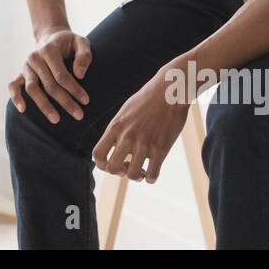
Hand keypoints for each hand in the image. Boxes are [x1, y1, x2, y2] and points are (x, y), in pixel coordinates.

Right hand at [8, 26, 91, 122]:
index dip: (74, 89)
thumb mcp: (81, 42)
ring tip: (56, 120)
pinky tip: (23, 110)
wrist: (50, 38)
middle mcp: (34, 57)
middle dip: (65, 101)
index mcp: (49, 50)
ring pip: (32, 89)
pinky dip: (16, 98)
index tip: (86, 101)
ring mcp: (26, 66)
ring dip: (44, 106)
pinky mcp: (20, 73)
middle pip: (49, 85)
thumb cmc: (68, 43)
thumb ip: (84, 55)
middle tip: (79, 115)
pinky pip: (13, 86)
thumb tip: (79, 75)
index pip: (61, 75)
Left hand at [92, 66, 189, 182]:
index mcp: (116, 127)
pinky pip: (152, 174)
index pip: (98, 154)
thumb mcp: (126, 111)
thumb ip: (118, 129)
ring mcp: (144, 143)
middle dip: (119, 172)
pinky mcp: (161, 147)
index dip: (102, 164)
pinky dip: (151, 178)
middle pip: (112, 168)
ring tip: (141, 170)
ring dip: (136, 177)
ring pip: (133, 175)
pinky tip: (153, 171)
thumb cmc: (148, 99)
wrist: (170, 90)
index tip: (112, 162)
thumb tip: (113, 144)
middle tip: (128, 167)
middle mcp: (127, 136)